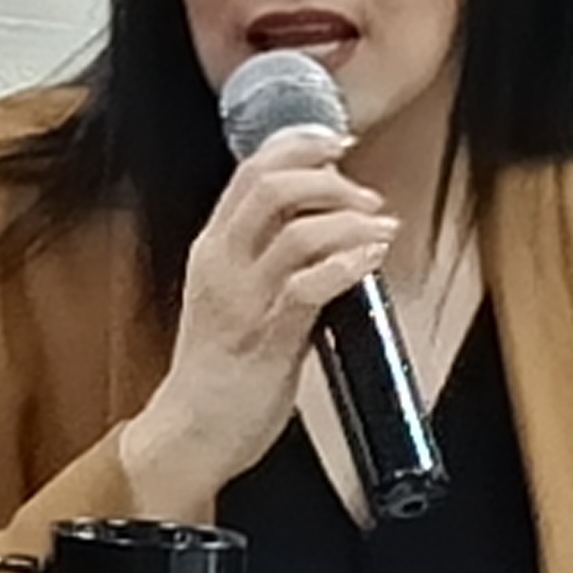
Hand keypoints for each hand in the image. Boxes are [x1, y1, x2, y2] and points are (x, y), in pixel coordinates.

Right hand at [120, 127, 397, 513]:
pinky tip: (371, 260)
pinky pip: (309, 286)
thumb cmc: (219, 366)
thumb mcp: (234, 296)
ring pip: (296, 230)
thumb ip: (268, 257)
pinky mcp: (266, 337)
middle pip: (270, 186)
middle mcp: (220, 264)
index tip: (338, 141)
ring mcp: (242, 299)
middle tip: (365, 194)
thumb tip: (324, 221)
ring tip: (381, 229)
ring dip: (349, 221)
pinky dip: (347, 264)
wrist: (191, 431)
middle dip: (329, 177)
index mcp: (211, 248)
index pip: (249, 170)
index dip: (299, 145)